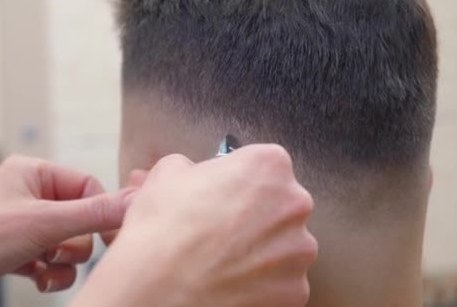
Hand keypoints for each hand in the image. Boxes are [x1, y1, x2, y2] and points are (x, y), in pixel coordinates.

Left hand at [0, 156, 132, 306]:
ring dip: (64, 261)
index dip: (100, 212)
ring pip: (69, 243)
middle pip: (81, 218)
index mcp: (34, 173)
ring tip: (44, 266)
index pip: (88, 186)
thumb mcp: (43, 222)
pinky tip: (37, 279)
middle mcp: (29, 195)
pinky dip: (51, 274)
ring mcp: (24, 226)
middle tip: (59, 250)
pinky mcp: (18, 253)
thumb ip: (94, 213)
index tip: (111, 235)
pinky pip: (53, 261)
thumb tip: (137, 199)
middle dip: (75, 242)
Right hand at [73, 145, 317, 306]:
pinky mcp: (296, 290)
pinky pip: (281, 281)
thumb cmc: (163, 227)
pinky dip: (262, 283)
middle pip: (280, 205)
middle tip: (221, 229)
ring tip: (222, 259)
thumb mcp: (168, 173)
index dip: (239, 180)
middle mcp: (294, 204)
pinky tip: (230, 281)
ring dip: (261, 250)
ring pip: (284, 245)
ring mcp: (299, 251)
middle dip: (255, 215)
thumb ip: (195, 168)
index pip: (264, 166)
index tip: (223, 193)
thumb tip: (195, 176)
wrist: (157, 286)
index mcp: (269, 166)